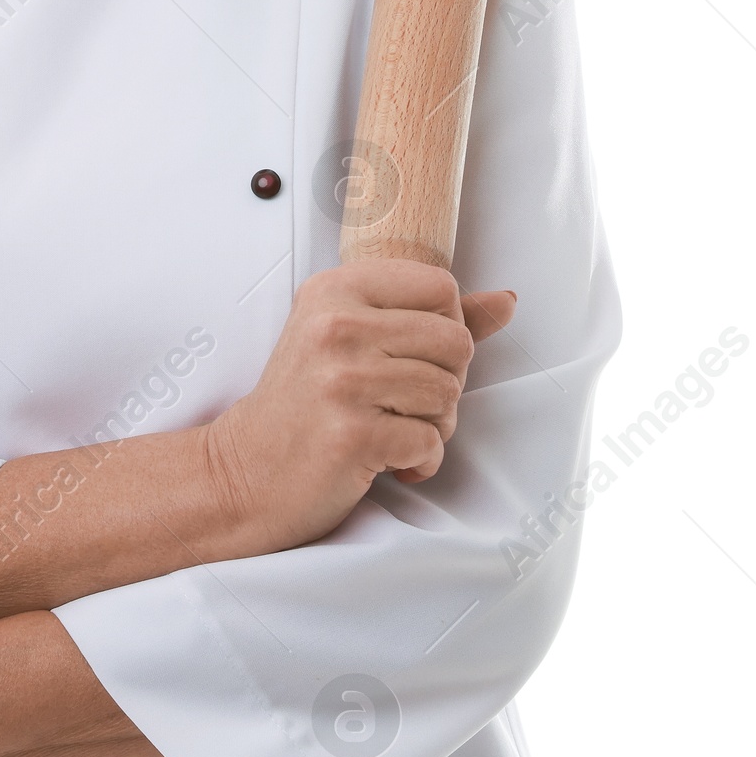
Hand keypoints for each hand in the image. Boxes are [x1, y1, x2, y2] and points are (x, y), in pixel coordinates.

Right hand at [201, 260, 515, 552]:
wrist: (248, 469)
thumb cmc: (307, 402)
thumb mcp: (355, 338)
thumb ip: (430, 317)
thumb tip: (506, 300)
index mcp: (335, 289)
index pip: (441, 287)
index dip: (445, 327)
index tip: (410, 356)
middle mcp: (336, 326)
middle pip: (455, 342)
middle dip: (445, 382)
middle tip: (404, 403)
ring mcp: (342, 380)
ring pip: (448, 394)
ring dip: (433, 426)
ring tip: (392, 430)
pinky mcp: (351, 434)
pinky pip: (431, 442)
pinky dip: (420, 460)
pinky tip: (386, 460)